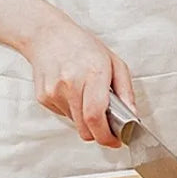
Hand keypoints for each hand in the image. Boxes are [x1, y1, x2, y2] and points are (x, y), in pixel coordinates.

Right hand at [23, 13, 135, 147]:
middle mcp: (71, 84)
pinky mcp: (43, 97)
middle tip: (109, 130)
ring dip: (86, 120)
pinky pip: (64, 115)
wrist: (48, 36)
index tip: (116, 141)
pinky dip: (74, 111)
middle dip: (100, 134)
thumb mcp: (115, 63)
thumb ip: (126, 91)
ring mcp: (54, 92)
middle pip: (85, 127)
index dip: (106, 135)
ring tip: (89, 98)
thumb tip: (133, 115)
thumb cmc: (84, 47)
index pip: (96, 115)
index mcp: (93, 74)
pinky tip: (74, 93)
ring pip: (75, 123)